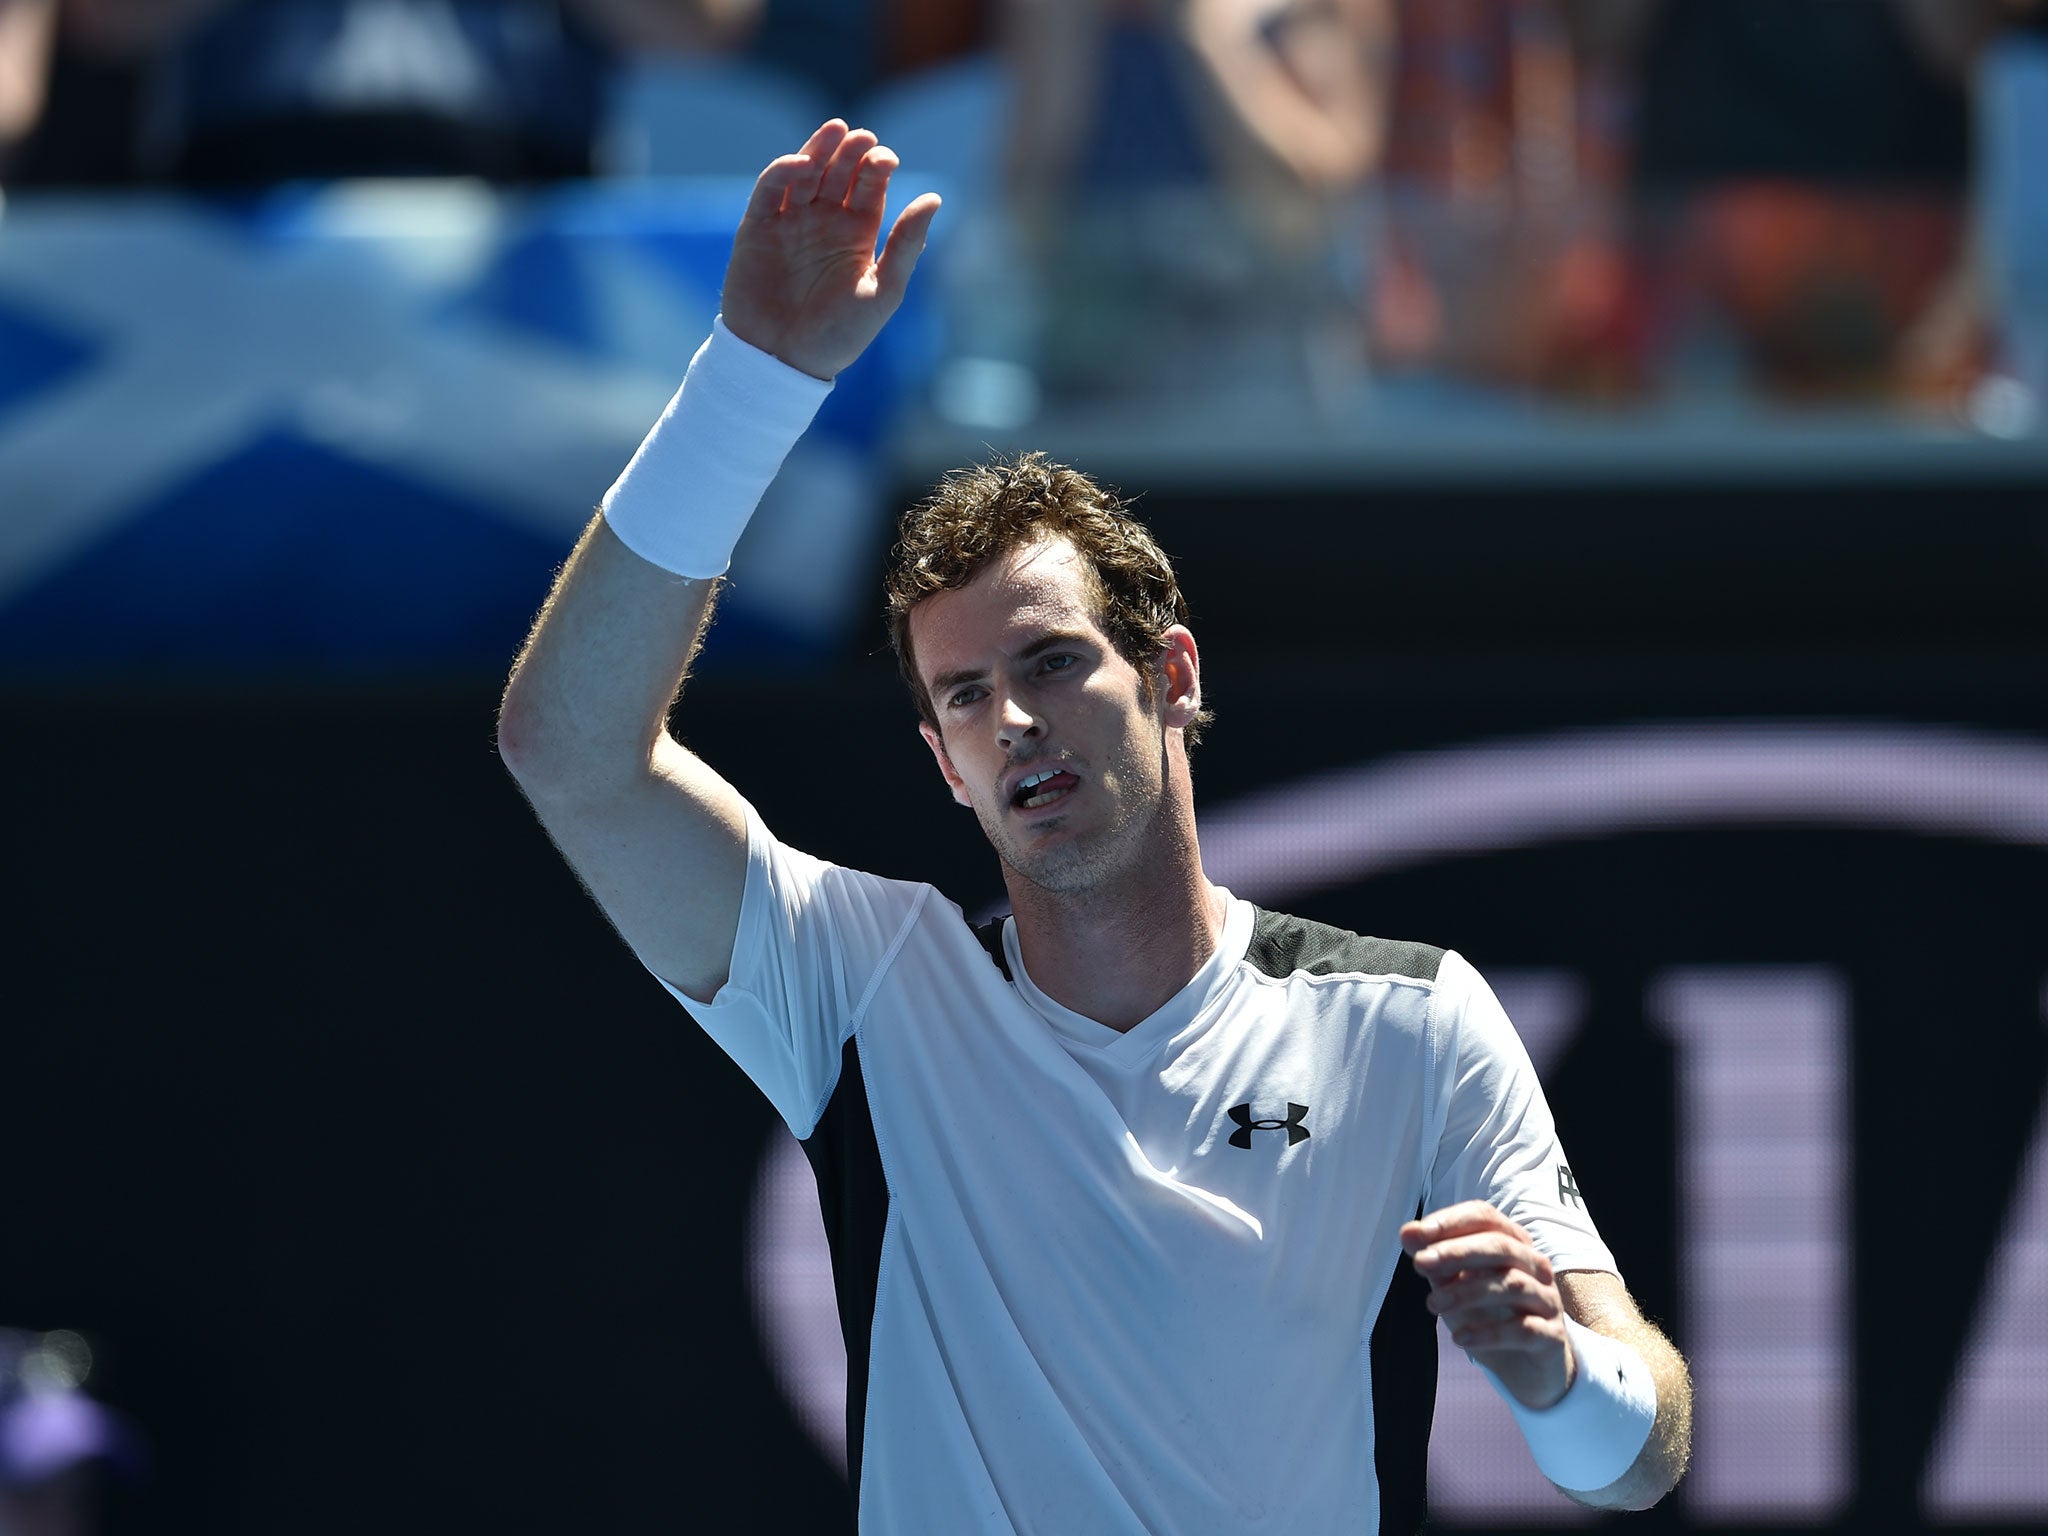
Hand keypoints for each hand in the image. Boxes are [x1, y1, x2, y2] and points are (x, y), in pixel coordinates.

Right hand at [719, 119, 942, 381]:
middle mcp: (824, 222)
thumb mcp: (882, 292)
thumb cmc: (838, 336)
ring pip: (805, 172)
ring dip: (820, 149)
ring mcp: (789, 222)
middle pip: (840, 171)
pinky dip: (784, 171)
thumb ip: (906, 246)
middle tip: (864, 139)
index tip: (885, 159)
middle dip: (852, 151)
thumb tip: (934, 198)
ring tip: (837, 132)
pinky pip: (770, 190)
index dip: (877, 165)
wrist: (782, 362)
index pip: (870, 185)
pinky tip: (802, 163)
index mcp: (856, 234)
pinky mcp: (757, 228)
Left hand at [1400, 1200, 1573, 1408]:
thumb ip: (1436, 1260)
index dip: (1451, 1222)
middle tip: (1420, 1264)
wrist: (1526, 1367)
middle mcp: (1535, 1266)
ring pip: (1512, 1285)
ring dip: (1466, 1292)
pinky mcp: (1552, 1337)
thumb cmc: (1488, 1315)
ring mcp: (1548, 1300)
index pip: (1485, 1217)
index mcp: (1512, 1244)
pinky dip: (1490, 1333)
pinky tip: (1461, 1339)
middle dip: (1457, 1252)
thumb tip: (1407, 1233)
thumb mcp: (1456, 1286)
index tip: (1417, 1234)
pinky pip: (1525, 1329)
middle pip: (1501, 1247)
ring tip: (1432, 1305)